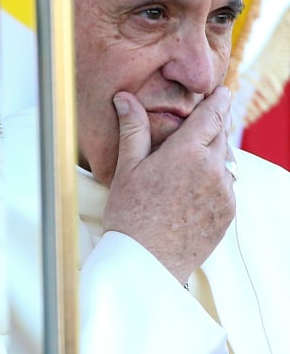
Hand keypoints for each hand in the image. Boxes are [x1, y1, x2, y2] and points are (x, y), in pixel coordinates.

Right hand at [102, 87, 235, 283]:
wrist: (146, 262)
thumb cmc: (129, 215)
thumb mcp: (127, 169)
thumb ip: (133, 130)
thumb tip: (125, 98)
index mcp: (187, 153)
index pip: (212, 116)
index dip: (219, 100)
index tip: (223, 91)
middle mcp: (213, 169)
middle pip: (221, 137)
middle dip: (213, 128)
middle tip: (202, 124)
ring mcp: (224, 193)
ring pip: (226, 163)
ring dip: (214, 156)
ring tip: (191, 162)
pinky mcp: (228, 213)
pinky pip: (227, 187)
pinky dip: (215, 181)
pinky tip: (192, 189)